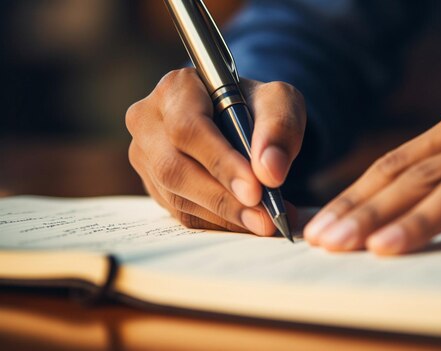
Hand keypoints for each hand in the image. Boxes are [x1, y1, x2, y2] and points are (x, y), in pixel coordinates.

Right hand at [126, 68, 305, 234]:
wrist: (239, 118)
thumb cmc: (255, 105)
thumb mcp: (279, 101)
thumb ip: (280, 127)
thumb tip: (270, 171)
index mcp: (176, 88)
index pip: (188, 128)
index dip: (220, 162)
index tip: (255, 190)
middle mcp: (149, 120)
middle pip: (174, 168)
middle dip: (223, 198)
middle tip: (264, 219)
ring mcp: (145, 155)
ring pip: (177, 196)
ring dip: (224, 216)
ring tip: (266, 222)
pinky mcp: (153, 185)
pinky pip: (181, 213)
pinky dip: (218, 223)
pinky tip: (248, 223)